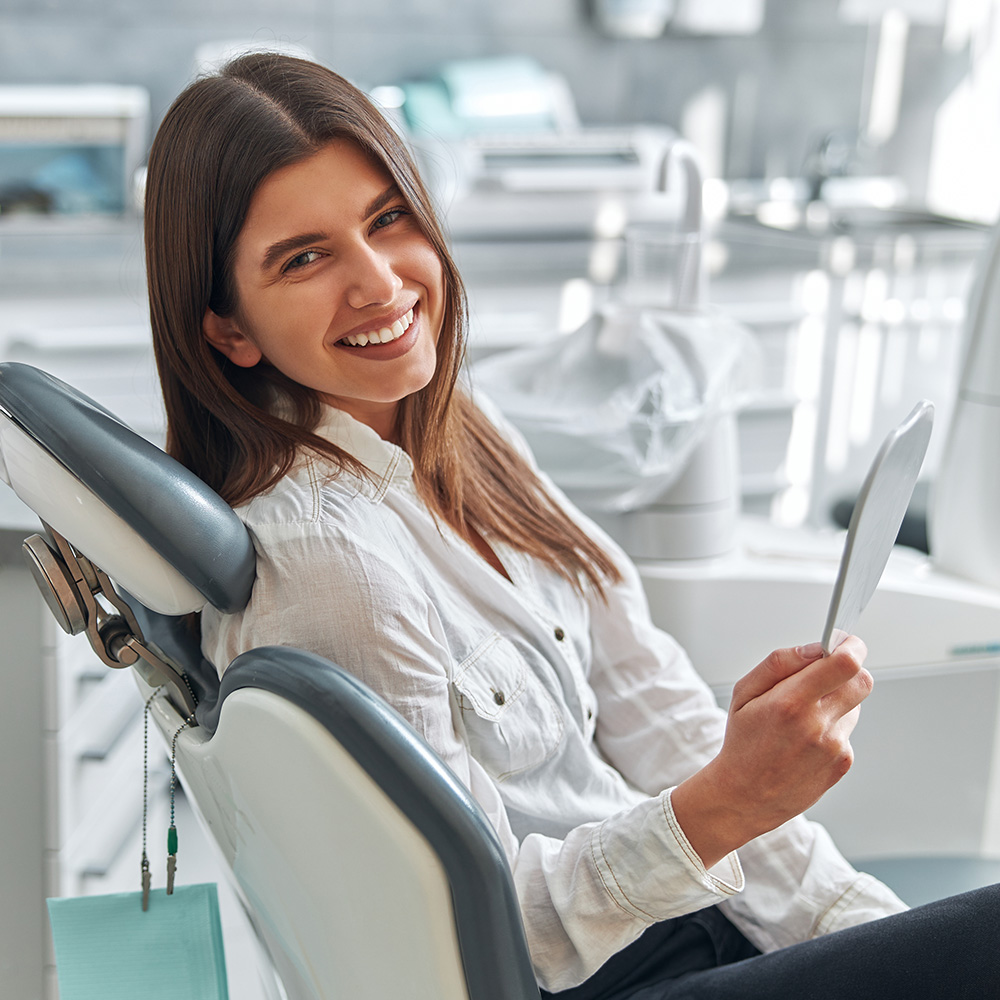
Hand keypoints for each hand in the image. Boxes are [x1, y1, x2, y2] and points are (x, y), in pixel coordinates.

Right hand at [671, 637, 871, 868]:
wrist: (746, 796)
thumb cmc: (742, 741)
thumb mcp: (743, 693)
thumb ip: (779, 663)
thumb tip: (815, 648)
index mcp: (790, 702)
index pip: (844, 664)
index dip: (851, 647)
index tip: (846, 642)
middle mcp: (818, 724)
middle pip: (862, 681)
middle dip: (849, 670)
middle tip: (829, 672)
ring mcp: (834, 746)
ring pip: (855, 705)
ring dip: (838, 700)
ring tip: (805, 715)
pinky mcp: (843, 763)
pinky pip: (847, 730)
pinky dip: (833, 727)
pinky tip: (807, 739)